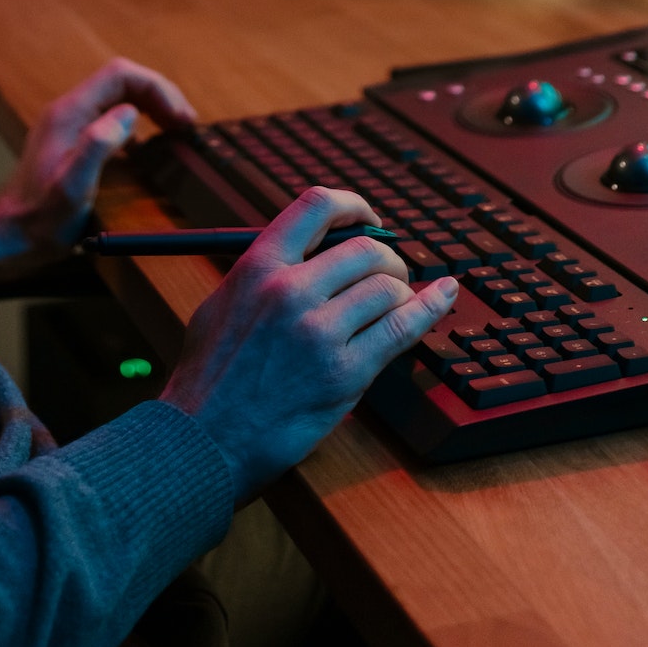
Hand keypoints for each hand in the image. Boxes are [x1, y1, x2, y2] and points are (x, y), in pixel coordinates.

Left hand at [0, 57, 196, 262]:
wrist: (6, 233)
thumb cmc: (40, 217)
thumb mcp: (72, 187)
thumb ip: (98, 146)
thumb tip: (130, 115)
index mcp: (71, 112)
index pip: (121, 74)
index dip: (156, 88)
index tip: (179, 119)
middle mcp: (69, 109)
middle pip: (122, 81)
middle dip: (159, 95)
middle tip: (186, 124)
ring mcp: (69, 123)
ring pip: (117, 96)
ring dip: (150, 106)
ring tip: (176, 129)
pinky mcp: (71, 139)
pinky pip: (110, 116)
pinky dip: (137, 123)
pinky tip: (148, 147)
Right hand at [160, 187, 456, 501]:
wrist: (203, 442)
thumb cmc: (208, 379)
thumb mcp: (223, 302)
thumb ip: (264, 271)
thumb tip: (308, 250)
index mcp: (258, 266)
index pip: (317, 206)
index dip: (353, 205)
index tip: (368, 217)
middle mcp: (290, 290)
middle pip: (364, 250)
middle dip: (386, 259)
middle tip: (389, 275)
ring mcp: (319, 332)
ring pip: (387, 288)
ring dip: (401, 292)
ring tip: (396, 304)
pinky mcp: (344, 373)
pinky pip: (401, 329)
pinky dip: (429, 309)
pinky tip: (444, 295)